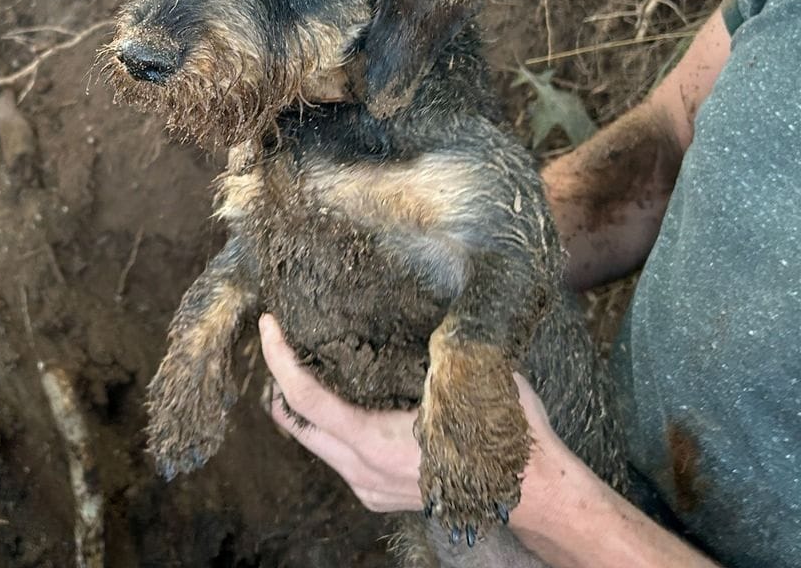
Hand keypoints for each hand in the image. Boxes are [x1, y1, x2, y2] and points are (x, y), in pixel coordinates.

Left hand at [258, 314, 558, 516]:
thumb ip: (432, 350)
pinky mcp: (379, 496)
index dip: (280, 359)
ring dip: (304, 407)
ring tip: (306, 365)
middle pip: (297, 425)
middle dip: (279, 383)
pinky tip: (342, 400)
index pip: (306, 399)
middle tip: (279, 342)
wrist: (535, 493)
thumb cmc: (505, 433)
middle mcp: (363, 473)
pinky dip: (329, 426)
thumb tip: (416, 308)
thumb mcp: (466, 379)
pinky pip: (338, 458)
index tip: (269, 326)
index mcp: (375, 443)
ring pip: (316, 445)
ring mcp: (369, 489)